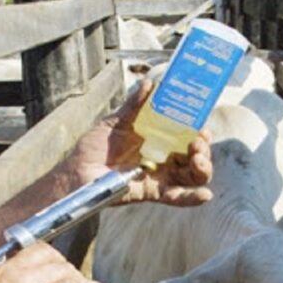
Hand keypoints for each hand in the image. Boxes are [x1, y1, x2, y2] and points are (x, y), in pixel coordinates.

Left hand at [62, 80, 213, 206]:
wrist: (77, 171)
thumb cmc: (95, 147)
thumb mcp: (116, 122)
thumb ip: (134, 105)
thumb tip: (149, 84)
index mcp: (159, 140)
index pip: (187, 136)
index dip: (199, 132)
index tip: (202, 126)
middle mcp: (165, 159)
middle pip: (196, 157)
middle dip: (203, 150)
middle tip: (196, 142)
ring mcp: (161, 177)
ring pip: (193, 176)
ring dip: (203, 168)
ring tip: (198, 160)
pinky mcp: (153, 192)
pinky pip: (177, 197)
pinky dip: (192, 198)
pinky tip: (205, 195)